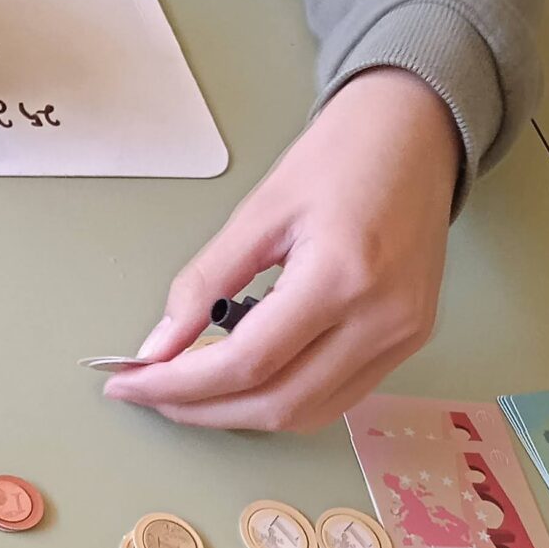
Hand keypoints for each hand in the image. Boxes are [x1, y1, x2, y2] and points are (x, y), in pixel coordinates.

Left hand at [105, 69, 457, 432]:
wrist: (415, 133)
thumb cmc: (345, 154)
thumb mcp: (259, 210)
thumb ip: (204, 282)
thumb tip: (159, 346)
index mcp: (342, 276)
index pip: (247, 363)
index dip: (181, 384)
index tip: (133, 382)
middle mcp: (382, 319)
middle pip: (276, 404)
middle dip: (203, 409)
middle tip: (152, 394)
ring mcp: (402, 337)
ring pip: (307, 414)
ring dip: (240, 413)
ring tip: (190, 390)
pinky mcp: (408, 342)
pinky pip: (336, 398)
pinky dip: (282, 399)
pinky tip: (245, 379)